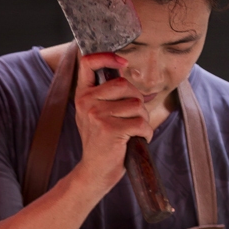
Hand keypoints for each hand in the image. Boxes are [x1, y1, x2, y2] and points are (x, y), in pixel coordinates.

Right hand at [74, 52, 153, 194]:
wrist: (95, 171)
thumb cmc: (101, 144)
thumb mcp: (97, 116)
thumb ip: (110, 98)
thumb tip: (144, 89)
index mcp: (83, 95)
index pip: (89, 63)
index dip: (107, 57)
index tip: (122, 63)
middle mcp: (87, 102)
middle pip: (125, 85)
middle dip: (137, 101)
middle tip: (134, 118)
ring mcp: (98, 115)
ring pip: (136, 105)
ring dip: (143, 120)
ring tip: (134, 132)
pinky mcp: (111, 129)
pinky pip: (141, 123)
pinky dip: (146, 133)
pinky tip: (137, 140)